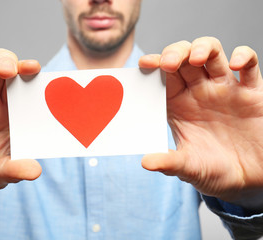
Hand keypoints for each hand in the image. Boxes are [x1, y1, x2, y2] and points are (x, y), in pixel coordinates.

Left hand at [139, 37, 262, 208]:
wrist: (250, 181)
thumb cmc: (215, 171)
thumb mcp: (190, 168)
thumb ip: (170, 162)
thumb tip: (146, 163)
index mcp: (179, 105)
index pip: (163, 77)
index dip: (154, 66)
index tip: (144, 64)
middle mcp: (199, 93)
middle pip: (184, 58)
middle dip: (174, 53)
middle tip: (167, 63)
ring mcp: (225, 90)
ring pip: (212, 53)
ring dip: (202, 48)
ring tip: (195, 58)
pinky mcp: (252, 93)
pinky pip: (250, 65)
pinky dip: (244, 57)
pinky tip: (235, 65)